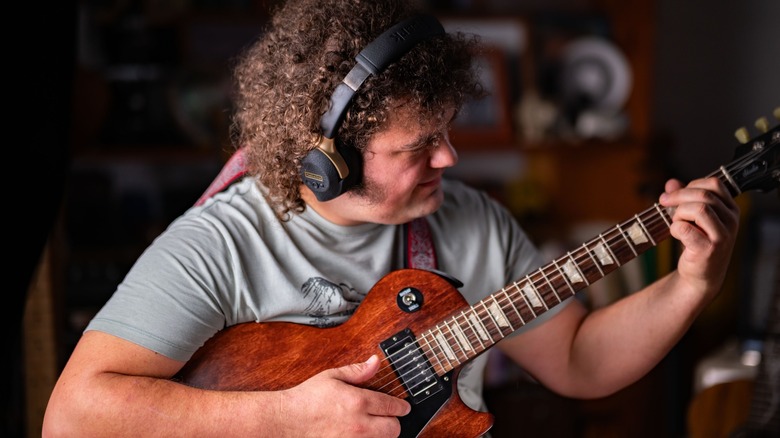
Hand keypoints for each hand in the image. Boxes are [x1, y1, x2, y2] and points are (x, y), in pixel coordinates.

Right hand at [276, 355, 410, 436]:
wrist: (287, 421)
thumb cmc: (307, 398)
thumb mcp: (332, 376)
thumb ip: (358, 371)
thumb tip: (375, 361)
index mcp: (357, 401)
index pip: (392, 406)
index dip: (401, 406)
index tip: (404, 406)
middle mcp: (359, 424)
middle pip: (394, 429)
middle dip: (394, 422)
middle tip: (389, 417)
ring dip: (382, 434)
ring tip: (375, 426)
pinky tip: (361, 433)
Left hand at [659, 177, 739, 298]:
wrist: (700, 275)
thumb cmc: (696, 242)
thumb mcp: (691, 217)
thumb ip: (683, 198)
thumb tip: (671, 183)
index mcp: (730, 209)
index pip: (714, 184)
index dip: (690, 185)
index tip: (672, 195)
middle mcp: (731, 220)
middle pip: (704, 195)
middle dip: (678, 197)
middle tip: (663, 204)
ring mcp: (723, 236)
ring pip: (699, 209)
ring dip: (679, 213)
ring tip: (675, 223)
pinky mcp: (710, 249)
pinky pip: (686, 228)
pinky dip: (675, 228)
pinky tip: (676, 234)